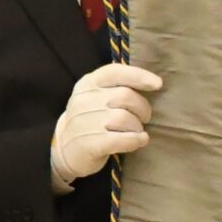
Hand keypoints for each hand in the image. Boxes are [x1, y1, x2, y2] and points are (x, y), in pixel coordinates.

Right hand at [50, 63, 163, 188]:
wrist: (64, 149)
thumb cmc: (89, 119)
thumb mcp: (95, 96)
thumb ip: (116, 87)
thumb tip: (153, 83)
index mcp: (87, 84)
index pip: (115, 72)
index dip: (139, 76)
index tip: (157, 84)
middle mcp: (84, 100)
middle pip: (125, 96)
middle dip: (143, 108)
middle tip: (144, 118)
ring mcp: (85, 122)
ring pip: (126, 118)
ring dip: (138, 127)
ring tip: (136, 131)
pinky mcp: (89, 144)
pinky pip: (123, 139)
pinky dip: (136, 140)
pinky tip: (140, 140)